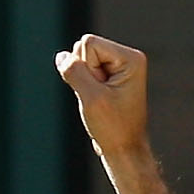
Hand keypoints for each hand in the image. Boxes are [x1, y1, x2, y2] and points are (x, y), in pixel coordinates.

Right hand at [56, 34, 151, 161]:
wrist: (123, 150)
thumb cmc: (113, 128)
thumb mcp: (91, 98)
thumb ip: (74, 72)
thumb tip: (62, 55)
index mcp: (131, 58)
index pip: (88, 43)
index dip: (86, 68)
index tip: (101, 91)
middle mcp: (127, 58)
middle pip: (84, 47)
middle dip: (84, 73)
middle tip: (100, 98)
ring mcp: (119, 66)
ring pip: (81, 59)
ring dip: (83, 81)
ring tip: (99, 100)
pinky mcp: (110, 75)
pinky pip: (83, 70)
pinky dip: (84, 86)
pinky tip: (97, 100)